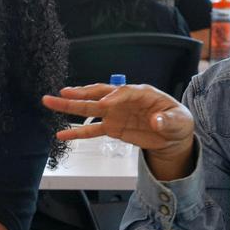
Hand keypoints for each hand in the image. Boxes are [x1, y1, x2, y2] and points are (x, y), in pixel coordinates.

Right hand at [42, 83, 194, 168]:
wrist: (173, 137)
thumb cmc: (178, 122)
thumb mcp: (179, 121)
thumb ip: (168, 121)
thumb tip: (156, 121)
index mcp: (141, 93)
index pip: (123, 92)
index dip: (113, 97)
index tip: (104, 104)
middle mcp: (123, 101)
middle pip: (99, 95)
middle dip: (80, 94)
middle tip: (62, 92)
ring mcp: (115, 114)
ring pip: (89, 108)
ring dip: (70, 106)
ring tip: (50, 102)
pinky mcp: (111, 128)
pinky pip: (91, 130)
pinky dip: (76, 132)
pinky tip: (61, 133)